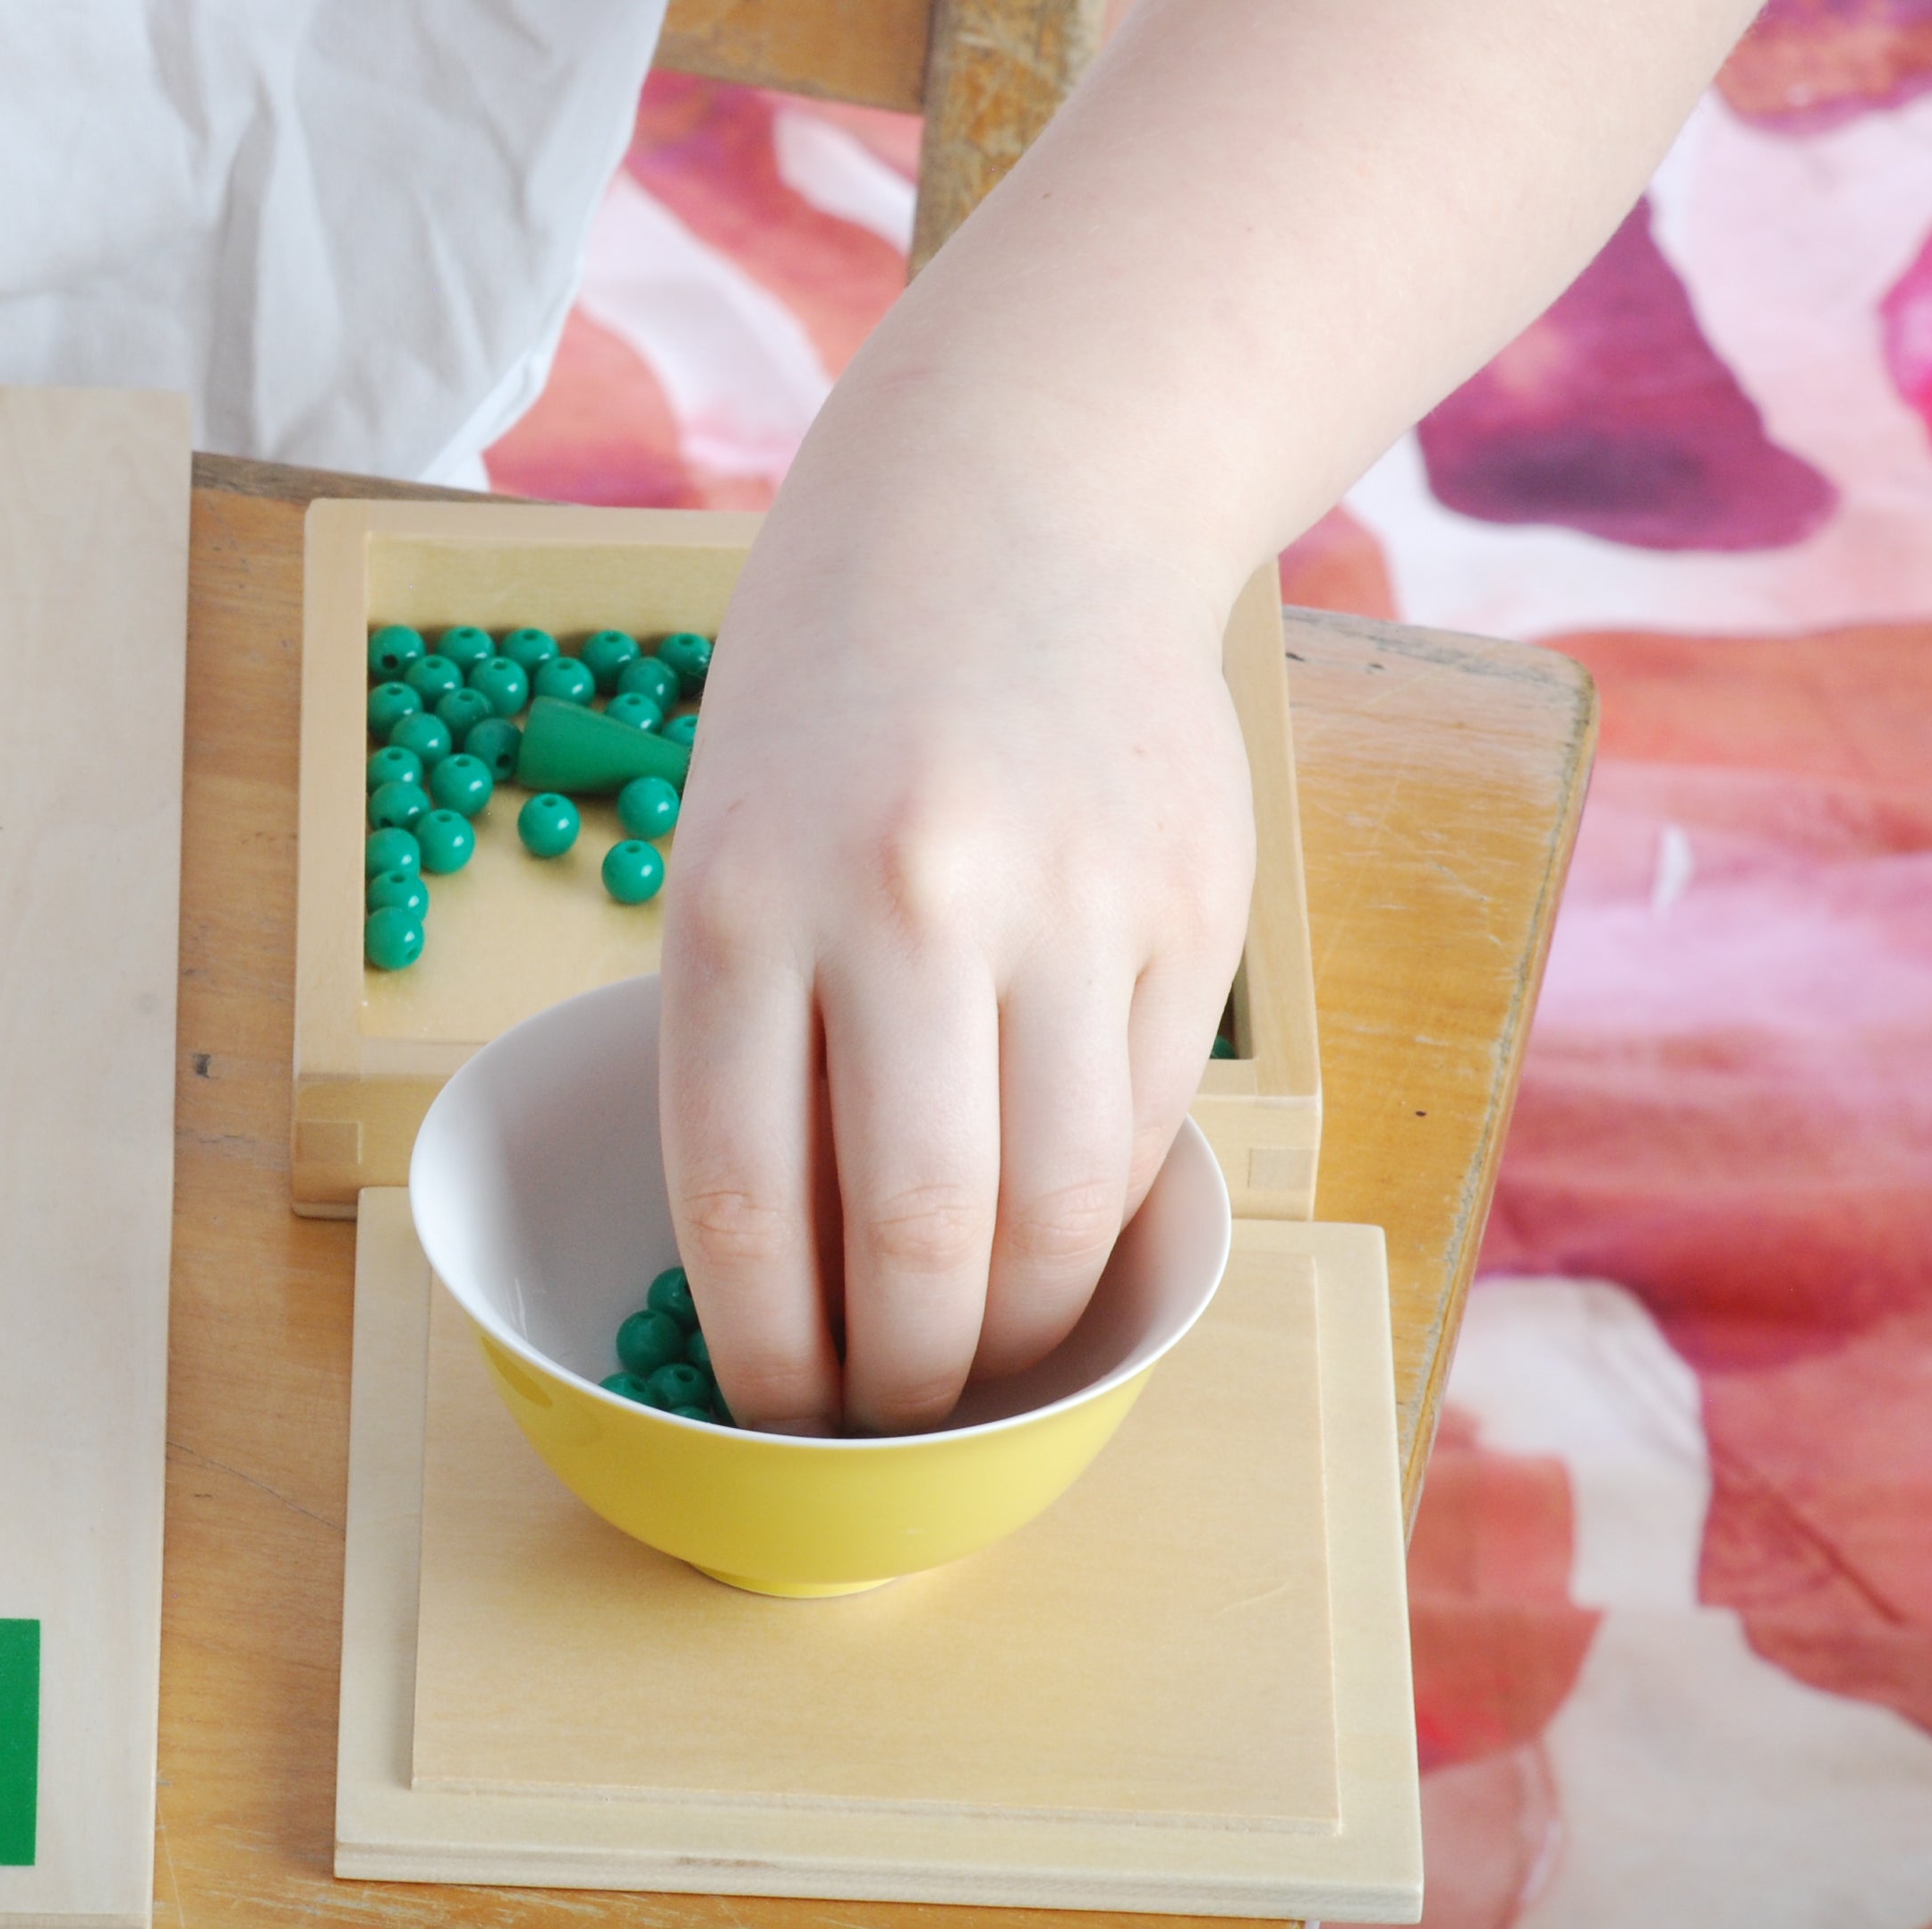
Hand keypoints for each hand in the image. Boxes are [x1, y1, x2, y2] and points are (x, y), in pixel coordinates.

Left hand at [658, 486, 1251, 1434]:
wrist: (1015, 506)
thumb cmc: (831, 706)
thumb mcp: (730, 855)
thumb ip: (762, 1053)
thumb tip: (807, 1292)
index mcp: (744, 900)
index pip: (746, 1203)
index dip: (765, 1353)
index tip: (775, 1412)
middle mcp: (910, 905)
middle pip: (922, 1238)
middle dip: (904, 1379)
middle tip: (893, 1419)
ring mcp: (1074, 902)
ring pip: (1063, 1210)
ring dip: (1020, 1329)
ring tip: (982, 1360)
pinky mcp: (1201, 903)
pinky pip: (1154, 1125)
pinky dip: (1105, 1214)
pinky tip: (1064, 1237)